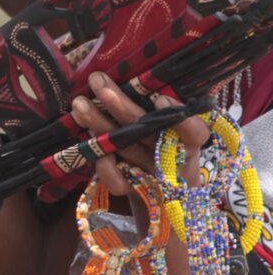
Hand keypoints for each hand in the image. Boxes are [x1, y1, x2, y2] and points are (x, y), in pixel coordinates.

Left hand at [70, 71, 209, 194]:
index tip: (160, 98)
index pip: (195, 133)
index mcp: (188, 143)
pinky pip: (117, 182)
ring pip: (125, 149)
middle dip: (119, 104)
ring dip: (99, 123)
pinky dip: (103, 165)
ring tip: (79, 103)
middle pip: (146, 132)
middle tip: (97, 80)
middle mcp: (173, 160)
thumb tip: (124, 76)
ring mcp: (152, 177)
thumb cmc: (165, 152)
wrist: (164, 198)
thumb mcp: (171, 131)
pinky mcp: (134, 192)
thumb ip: (158, 111)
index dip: (180, 118)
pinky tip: (89, 144)